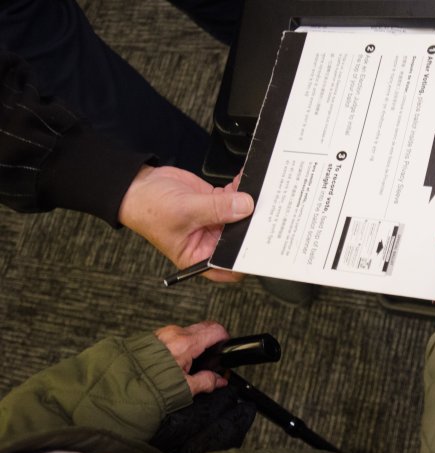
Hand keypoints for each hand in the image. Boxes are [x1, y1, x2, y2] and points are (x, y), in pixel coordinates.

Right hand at [118, 166, 253, 281]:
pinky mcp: (214, 204)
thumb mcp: (184, 211)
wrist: (137, 186)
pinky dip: (242, 189)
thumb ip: (216, 209)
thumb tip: (246, 206)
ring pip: (241, 216)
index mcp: (198, 257)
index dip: (248, 259)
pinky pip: (234, 198)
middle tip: (272, 214)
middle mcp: (209, 242)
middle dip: (254, 227)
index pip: (230, 267)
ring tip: (264, 192)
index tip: (264, 245)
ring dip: (251, 205)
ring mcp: (213, 222)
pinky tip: (248, 179)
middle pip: (240, 239)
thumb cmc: (148, 208)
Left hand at [155, 321, 230, 395]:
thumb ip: (207, 382)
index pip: (215, 330)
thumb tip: (219, 381)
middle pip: (204, 326)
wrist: (123, 383)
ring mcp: (164, 333)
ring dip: (196, 340)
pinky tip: (178, 358)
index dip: (225, 337)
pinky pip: (175, 334)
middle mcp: (176, 334)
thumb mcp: (185, 387)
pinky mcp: (155, 336)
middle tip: (213, 353)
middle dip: (212, 338)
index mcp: (186, 344)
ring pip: (189, 330)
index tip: (225, 345)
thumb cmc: (151, 384)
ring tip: (193, 359)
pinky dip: (182, 342)